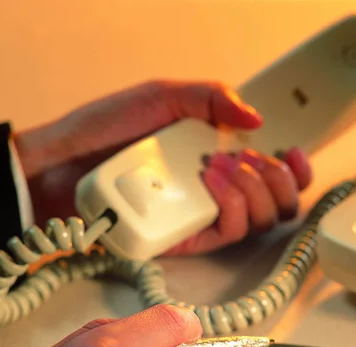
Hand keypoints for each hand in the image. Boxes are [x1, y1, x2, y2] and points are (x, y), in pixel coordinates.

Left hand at [13, 79, 311, 254]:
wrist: (61, 167)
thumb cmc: (104, 132)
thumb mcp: (162, 98)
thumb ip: (211, 97)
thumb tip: (257, 117)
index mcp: (219, 158)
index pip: (274, 174)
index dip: (295, 169)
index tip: (292, 152)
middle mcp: (217, 191)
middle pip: (277, 204)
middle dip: (278, 180)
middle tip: (251, 159)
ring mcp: (203, 217)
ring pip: (259, 221)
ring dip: (254, 189)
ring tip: (222, 164)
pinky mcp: (188, 240)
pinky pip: (228, 232)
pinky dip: (231, 204)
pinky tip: (212, 180)